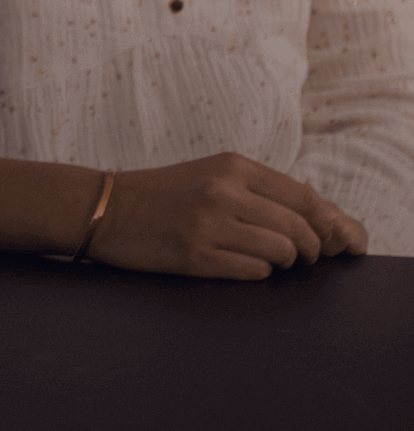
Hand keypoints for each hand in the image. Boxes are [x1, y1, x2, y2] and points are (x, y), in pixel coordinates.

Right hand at [89, 152, 369, 278]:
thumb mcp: (209, 174)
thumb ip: (256, 189)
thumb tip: (317, 218)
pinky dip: (257, 274)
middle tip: (305, 258)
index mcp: (231, 167)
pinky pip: (253, 272)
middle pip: (300, 227)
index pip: (304, 197)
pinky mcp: (195, 256)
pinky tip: (240, 266)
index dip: (331, 223)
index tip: (340, 240)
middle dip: (312, 249)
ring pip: (281, 252)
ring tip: (267, 261)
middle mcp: (224, 192)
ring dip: (283, 263)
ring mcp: (209, 225)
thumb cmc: (159, 194)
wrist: (101, 207)